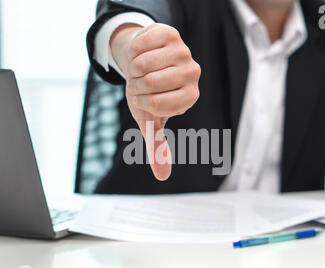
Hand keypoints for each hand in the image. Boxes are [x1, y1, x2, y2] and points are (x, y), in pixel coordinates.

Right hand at [110, 23, 200, 180]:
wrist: (142, 62)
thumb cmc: (147, 94)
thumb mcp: (150, 120)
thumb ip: (157, 147)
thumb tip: (163, 177)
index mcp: (190, 98)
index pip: (155, 104)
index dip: (140, 101)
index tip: (145, 98)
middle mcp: (193, 73)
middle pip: (149, 83)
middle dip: (135, 85)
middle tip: (142, 82)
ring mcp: (183, 51)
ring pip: (143, 63)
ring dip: (132, 67)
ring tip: (141, 68)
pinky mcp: (170, 33)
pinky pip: (140, 44)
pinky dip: (132, 50)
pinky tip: (142, 52)